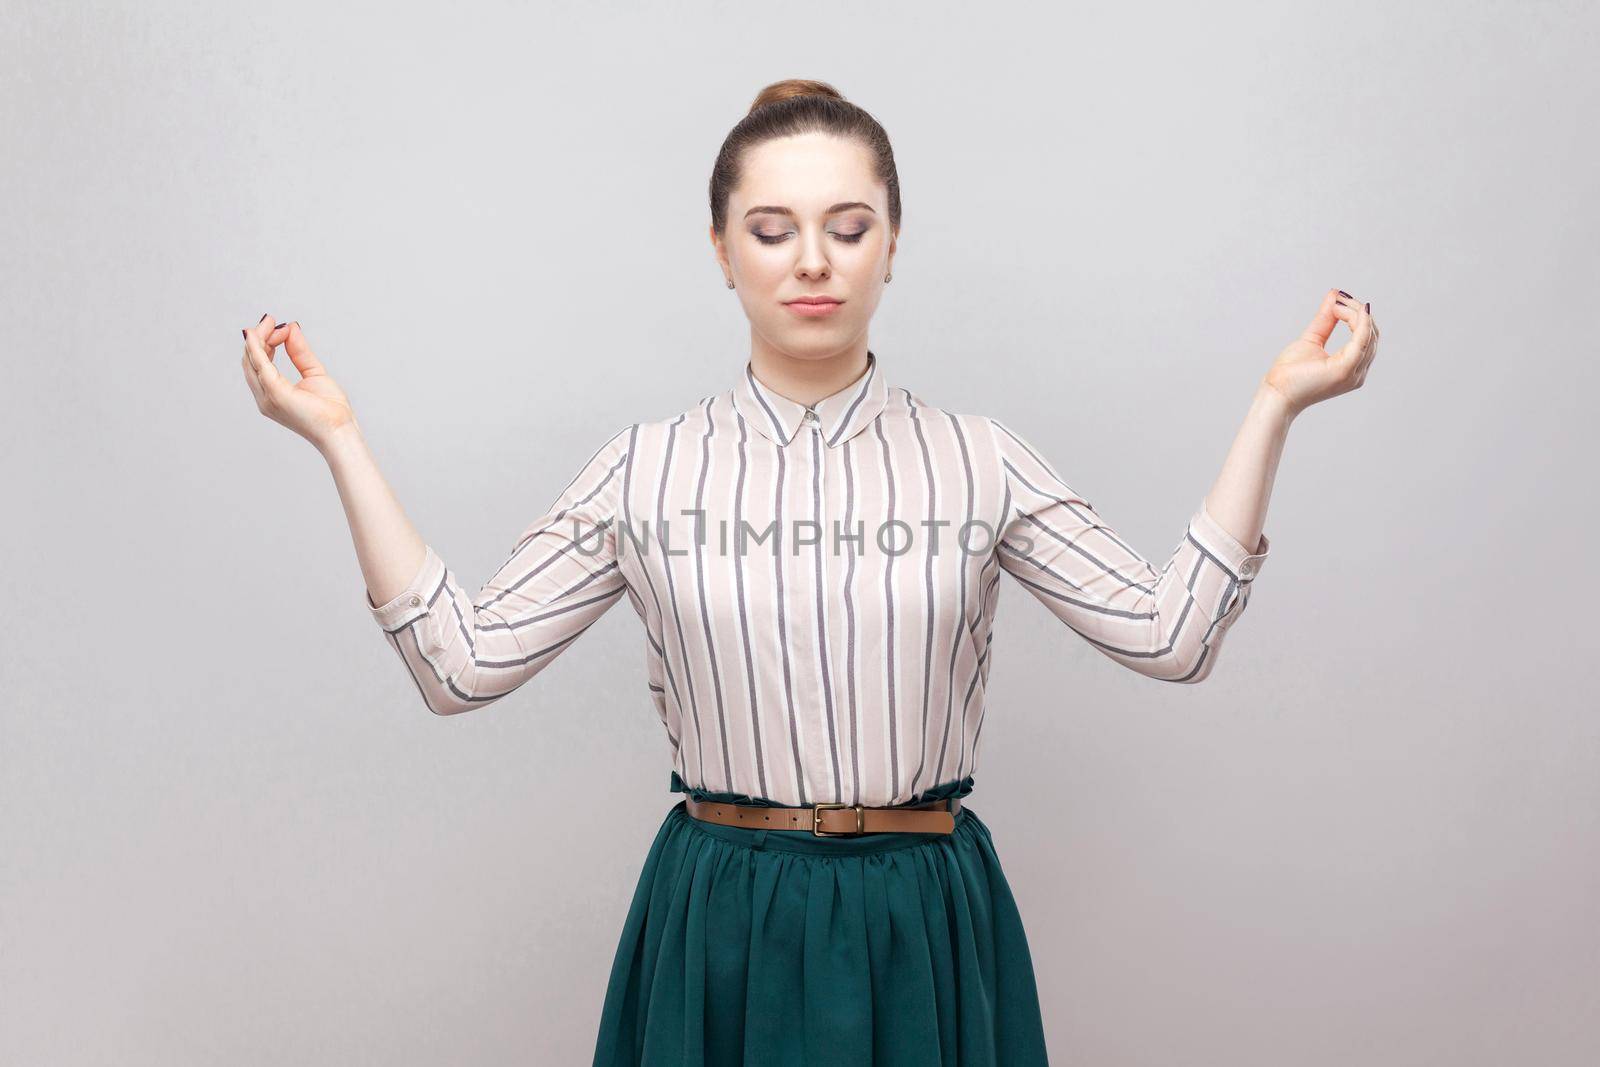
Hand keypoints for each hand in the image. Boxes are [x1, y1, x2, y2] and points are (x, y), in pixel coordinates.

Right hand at [239, 315, 357, 449]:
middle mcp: (264, 397)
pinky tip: (259, 333)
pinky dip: (257, 347)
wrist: (340, 430)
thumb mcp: (314, 372)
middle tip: (271, 320)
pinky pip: (260, 365)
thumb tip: (291, 328)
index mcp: (271, 393)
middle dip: (258, 336)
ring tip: (271, 322)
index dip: (264, 342)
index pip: (258, 363)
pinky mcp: (276, 394)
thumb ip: (300, 351)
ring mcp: (267, 397)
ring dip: (258, 337)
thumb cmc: (330, 409)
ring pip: (251, 360)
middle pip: (250, 360)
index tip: (280, 327)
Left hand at [1262, 289, 1380, 416]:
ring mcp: (1354, 373)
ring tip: (1336, 304)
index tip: (1337, 300)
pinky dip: (1356, 321)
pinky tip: (1342, 309)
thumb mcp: (1312, 338)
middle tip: (1339, 298)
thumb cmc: (1290, 373)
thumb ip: (1326, 318)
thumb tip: (1335, 294)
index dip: (1357, 315)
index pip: (1367, 336)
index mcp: (1352, 367)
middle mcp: (1358, 372)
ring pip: (1368, 334)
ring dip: (1354, 313)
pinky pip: (1361, 340)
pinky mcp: (1345, 369)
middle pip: (1371, 334)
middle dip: (1357, 311)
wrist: (1276, 394)